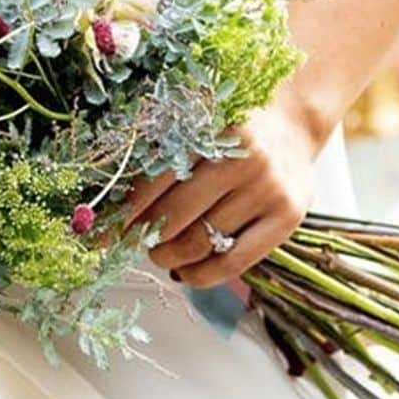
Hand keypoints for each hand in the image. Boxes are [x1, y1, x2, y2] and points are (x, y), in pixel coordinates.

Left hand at [124, 85, 316, 287]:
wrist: (293, 123)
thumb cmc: (233, 127)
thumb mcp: (200, 125)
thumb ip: (165, 155)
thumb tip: (118, 208)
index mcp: (214, 129)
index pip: (156, 180)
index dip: (125, 210)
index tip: (105, 229)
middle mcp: (244, 159)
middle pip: (175, 215)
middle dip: (144, 236)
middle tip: (132, 242)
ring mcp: (268, 190)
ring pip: (201, 242)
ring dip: (168, 256)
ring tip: (159, 253)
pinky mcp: (287, 218)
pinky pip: (234, 262)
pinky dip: (201, 275)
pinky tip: (186, 271)